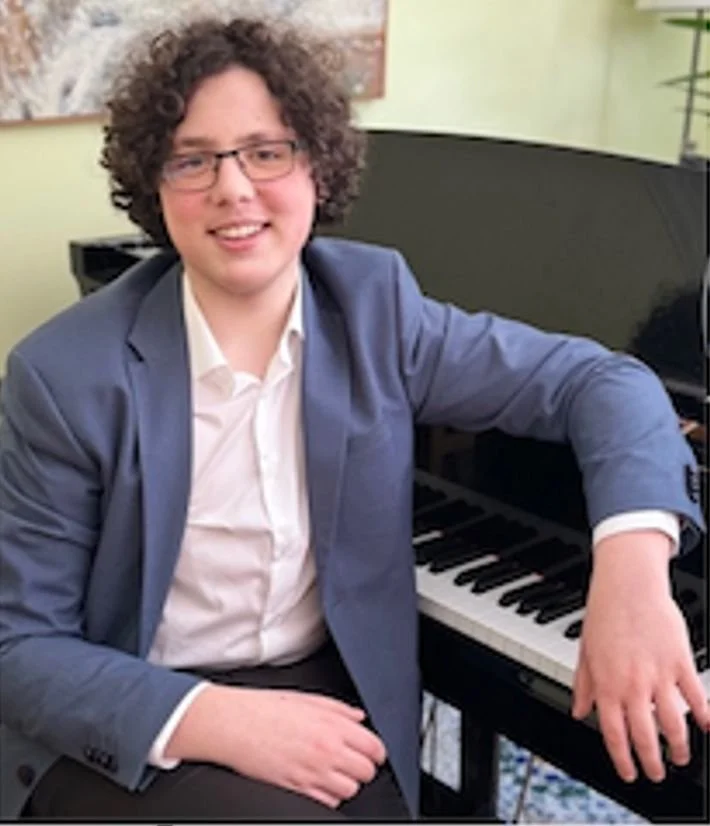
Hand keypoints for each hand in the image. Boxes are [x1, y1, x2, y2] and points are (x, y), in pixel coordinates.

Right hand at [165, 685, 386, 807]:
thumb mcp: (308, 698)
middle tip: (350, 761)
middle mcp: (327, 751)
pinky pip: (328, 803)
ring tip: (332, 771)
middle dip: (361, 767)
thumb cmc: (265, 708)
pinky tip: (317, 782)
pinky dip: (327, 795)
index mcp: (332, 725)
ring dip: (344, 782)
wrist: (234, 724)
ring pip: (350, 790)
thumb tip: (359, 718)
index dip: (375, 751)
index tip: (371, 752)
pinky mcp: (297, 790)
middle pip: (366, 772)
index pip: (374, 747)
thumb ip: (339, 709)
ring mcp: (312, 773)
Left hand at [572, 530, 708, 782]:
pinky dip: (704, 715)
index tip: (629, 773)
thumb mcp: (585, 652)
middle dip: (652, 762)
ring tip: (681, 757)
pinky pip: (696, 696)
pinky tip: (708, 727)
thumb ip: (584, 685)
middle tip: (657, 774)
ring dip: (679, 747)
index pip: (614, 734)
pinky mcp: (680, 662)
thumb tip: (579, 711)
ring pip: (673, 723)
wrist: (627, 586)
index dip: (622, 759)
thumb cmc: (604, 615)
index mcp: (607, 684)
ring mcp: (658, 675)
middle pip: (645, 736)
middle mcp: (632, 685)